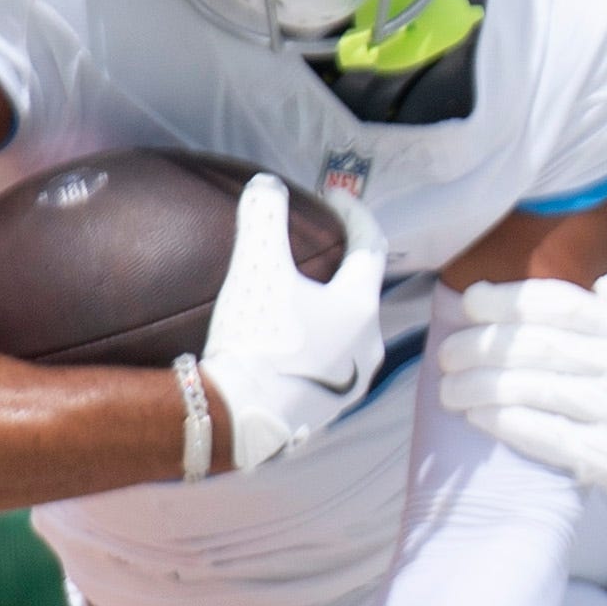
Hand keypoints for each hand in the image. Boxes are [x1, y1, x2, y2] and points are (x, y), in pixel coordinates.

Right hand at [197, 177, 388, 470]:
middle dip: (343, 266)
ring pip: (347, 332)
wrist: (236, 420)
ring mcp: (350, 384)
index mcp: (360, 307)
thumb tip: (267, 185)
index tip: (335, 197)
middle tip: (319, 247)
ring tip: (302, 297)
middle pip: (361, 291)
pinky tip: (290, 343)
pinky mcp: (326, 412)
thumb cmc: (256, 340)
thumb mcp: (257, 268)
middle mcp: (367, 346)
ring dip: (330, 309)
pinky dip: (316, 343)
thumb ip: (265, 217)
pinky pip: (329, 363)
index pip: (370, 245)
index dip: (354, 214)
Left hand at [436, 269, 606, 536]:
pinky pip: (544, 434)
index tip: (469, 301)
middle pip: (539, 345)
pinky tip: (476, 415)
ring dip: (480, 385)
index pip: (566, 304)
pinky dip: (503, 421)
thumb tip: (604, 285)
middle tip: (448, 350)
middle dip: (482, 345)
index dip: (509, 300)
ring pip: (533, 389)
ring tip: (449, 386)